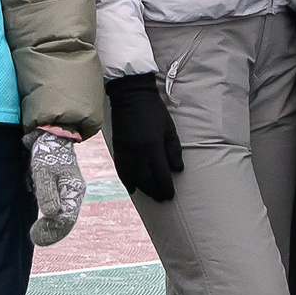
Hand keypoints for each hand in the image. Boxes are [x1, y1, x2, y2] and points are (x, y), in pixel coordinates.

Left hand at [26, 128, 85, 245]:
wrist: (49, 136)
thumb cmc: (47, 153)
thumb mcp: (44, 172)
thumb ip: (47, 193)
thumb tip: (51, 215)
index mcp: (74, 189)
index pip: (66, 218)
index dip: (52, 230)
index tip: (36, 235)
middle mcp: (74, 193)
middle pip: (68, 220)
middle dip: (53, 232)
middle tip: (35, 238)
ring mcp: (69, 191)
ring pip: (64, 216)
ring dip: (52, 227)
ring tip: (37, 235)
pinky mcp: (62, 189)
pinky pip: (60, 210)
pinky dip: (52, 219)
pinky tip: (43, 223)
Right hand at [103, 73, 183, 201]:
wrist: (131, 96)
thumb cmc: (154, 111)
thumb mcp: (169, 128)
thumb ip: (174, 149)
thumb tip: (178, 169)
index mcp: (153, 147)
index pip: (161, 175)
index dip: (166, 188)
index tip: (170, 195)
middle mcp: (138, 153)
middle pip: (147, 180)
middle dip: (155, 191)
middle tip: (162, 199)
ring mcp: (126, 152)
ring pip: (134, 178)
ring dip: (143, 189)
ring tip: (151, 195)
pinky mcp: (117, 149)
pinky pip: (121, 171)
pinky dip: (127, 181)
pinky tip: (133, 189)